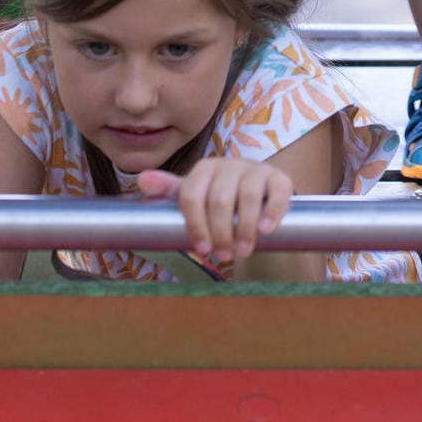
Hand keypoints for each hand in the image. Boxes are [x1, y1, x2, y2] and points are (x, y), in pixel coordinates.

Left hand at [136, 156, 293, 262]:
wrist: (259, 202)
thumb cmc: (220, 202)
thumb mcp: (194, 198)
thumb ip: (169, 192)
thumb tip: (142, 179)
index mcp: (204, 169)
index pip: (192, 195)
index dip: (195, 225)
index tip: (202, 250)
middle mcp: (230, 164)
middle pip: (219, 199)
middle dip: (220, 232)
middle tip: (223, 256)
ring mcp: (256, 169)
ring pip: (248, 195)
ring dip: (245, 228)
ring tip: (243, 250)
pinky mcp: (280, 178)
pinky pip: (277, 192)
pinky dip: (271, 212)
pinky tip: (265, 231)